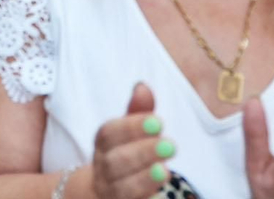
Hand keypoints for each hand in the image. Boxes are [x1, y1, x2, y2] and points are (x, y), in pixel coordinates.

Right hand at [90, 83, 177, 198]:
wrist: (102, 191)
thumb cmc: (123, 154)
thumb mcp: (129, 131)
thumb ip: (138, 111)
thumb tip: (142, 86)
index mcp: (103, 144)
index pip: (109, 133)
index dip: (131, 127)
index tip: (158, 122)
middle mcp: (103, 169)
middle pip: (115, 162)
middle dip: (142, 153)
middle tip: (170, 146)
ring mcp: (110, 192)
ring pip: (120, 189)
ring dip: (143, 180)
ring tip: (166, 171)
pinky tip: (159, 194)